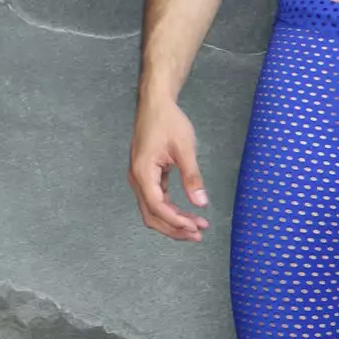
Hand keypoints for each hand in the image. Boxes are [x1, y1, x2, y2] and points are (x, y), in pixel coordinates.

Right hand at [128, 97, 209, 241]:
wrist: (155, 104)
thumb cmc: (168, 121)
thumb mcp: (184, 148)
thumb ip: (192, 176)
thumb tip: (200, 203)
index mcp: (143, 172)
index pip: (156, 206)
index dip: (175, 220)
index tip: (194, 226)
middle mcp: (137, 179)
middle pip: (152, 215)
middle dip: (174, 229)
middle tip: (198, 235)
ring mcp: (140, 179)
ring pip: (153, 212)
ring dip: (174, 223)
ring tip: (197, 228)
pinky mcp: (147, 178)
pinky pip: (156, 202)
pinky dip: (171, 212)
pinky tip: (188, 216)